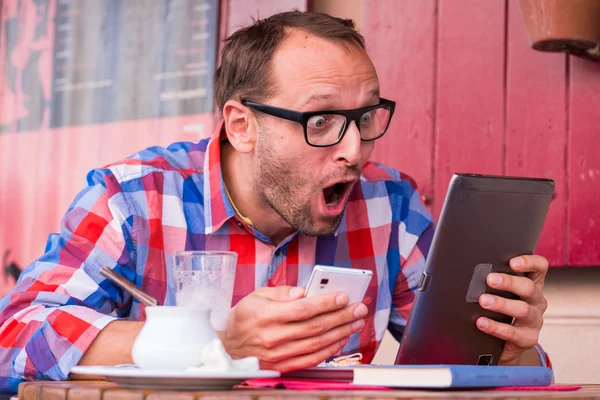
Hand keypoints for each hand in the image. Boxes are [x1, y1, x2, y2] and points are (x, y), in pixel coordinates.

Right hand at [222, 286, 367, 371]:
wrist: (229, 345)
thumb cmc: (245, 316)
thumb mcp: (257, 295)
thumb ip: (281, 292)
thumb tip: (304, 292)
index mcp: (265, 315)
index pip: (302, 309)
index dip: (325, 303)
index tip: (343, 296)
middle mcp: (272, 337)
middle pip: (314, 327)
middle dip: (341, 316)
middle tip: (359, 308)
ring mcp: (278, 354)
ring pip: (316, 344)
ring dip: (340, 333)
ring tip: (356, 323)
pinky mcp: (283, 365)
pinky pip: (311, 359)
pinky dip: (329, 350)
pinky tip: (341, 340)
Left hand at [476, 255, 548, 364]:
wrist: (507, 343)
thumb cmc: (502, 311)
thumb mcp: (503, 293)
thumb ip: (495, 281)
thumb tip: (474, 272)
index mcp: (533, 285)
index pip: (540, 267)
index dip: (530, 262)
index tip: (513, 262)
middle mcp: (537, 301)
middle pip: (529, 287)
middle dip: (509, 282)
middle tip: (490, 279)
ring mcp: (535, 321)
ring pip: (522, 309)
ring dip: (501, 303)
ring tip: (483, 301)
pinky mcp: (528, 338)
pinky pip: (512, 332)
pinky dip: (494, 326)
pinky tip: (481, 322)